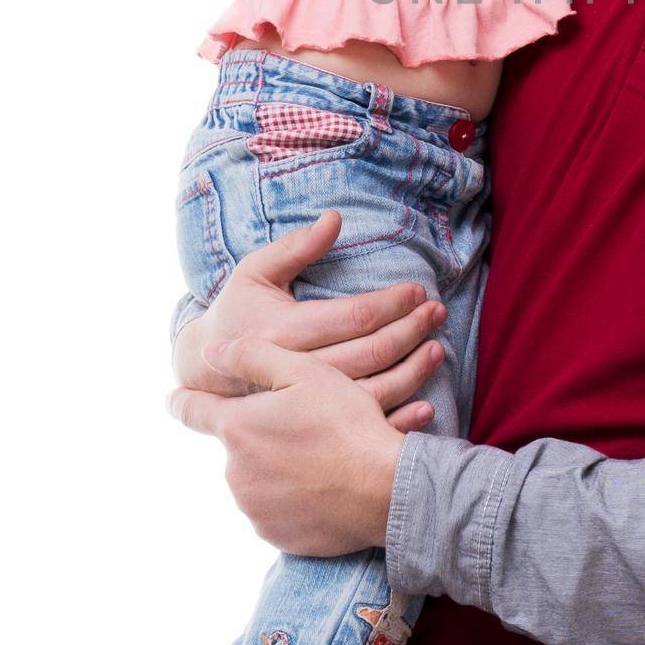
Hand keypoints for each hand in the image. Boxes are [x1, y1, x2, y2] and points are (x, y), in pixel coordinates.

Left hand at [169, 336, 403, 557]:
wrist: (383, 489)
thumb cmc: (347, 424)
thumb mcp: (304, 372)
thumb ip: (252, 356)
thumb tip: (209, 352)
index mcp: (237, 429)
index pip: (193, 410)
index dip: (182, 400)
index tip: (173, 397)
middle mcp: (235, 473)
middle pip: (238, 445)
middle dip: (261, 434)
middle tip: (304, 425)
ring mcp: (254, 509)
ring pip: (258, 477)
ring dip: (277, 466)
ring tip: (321, 456)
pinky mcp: (276, 535)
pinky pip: (276, 509)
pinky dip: (292, 497)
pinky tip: (323, 485)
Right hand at [173, 209, 447, 432]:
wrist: (206, 372)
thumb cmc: (237, 312)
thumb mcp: (254, 273)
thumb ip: (294, 247)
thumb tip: (335, 218)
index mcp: (281, 332)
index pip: (351, 317)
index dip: (390, 304)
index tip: (417, 290)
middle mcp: (293, 373)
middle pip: (368, 354)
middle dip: (410, 331)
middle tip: (437, 312)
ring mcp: (303, 406)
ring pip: (371, 392)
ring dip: (412, 371)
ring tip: (439, 348)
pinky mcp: (312, 427)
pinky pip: (362, 425)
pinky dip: (399, 418)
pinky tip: (427, 406)